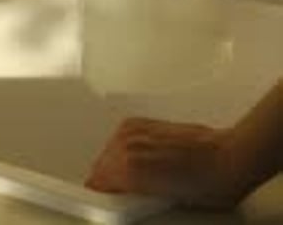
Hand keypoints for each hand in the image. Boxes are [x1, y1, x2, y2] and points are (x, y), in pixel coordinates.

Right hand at [86, 83, 282, 210]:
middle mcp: (128, 144)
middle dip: (108, 179)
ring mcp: (136, 129)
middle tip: (123, 193)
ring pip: (109, 149)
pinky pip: (122, 137)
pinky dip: (125, 148)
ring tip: (136, 177)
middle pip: (101, 164)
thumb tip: (122, 196)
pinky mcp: (145, 121)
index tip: (104, 201)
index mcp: (129, 168)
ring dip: (116, 162)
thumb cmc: (206, 183)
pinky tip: (140, 158)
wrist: (226, 158)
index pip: (96, 182)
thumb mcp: (163, 201)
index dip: (101, 195)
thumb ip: (134, 195)